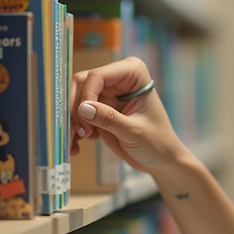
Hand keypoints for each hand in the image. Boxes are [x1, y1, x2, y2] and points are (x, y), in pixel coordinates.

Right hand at [70, 57, 187, 174]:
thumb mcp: (134, 132)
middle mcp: (117, 78)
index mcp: (133, 73)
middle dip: (76, 110)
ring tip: (77, 143)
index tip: (84, 120)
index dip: (86, 96)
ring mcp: (106, 92)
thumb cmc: (157, 142)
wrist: (160, 160)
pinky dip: (74, 129)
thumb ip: (109, 118)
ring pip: (75, 99)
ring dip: (72, 122)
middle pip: (81, 84)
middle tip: (81, 134)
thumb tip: (83, 108)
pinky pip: (76, 113)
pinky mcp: (98, 108)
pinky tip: (78, 146)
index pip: (98, 76)